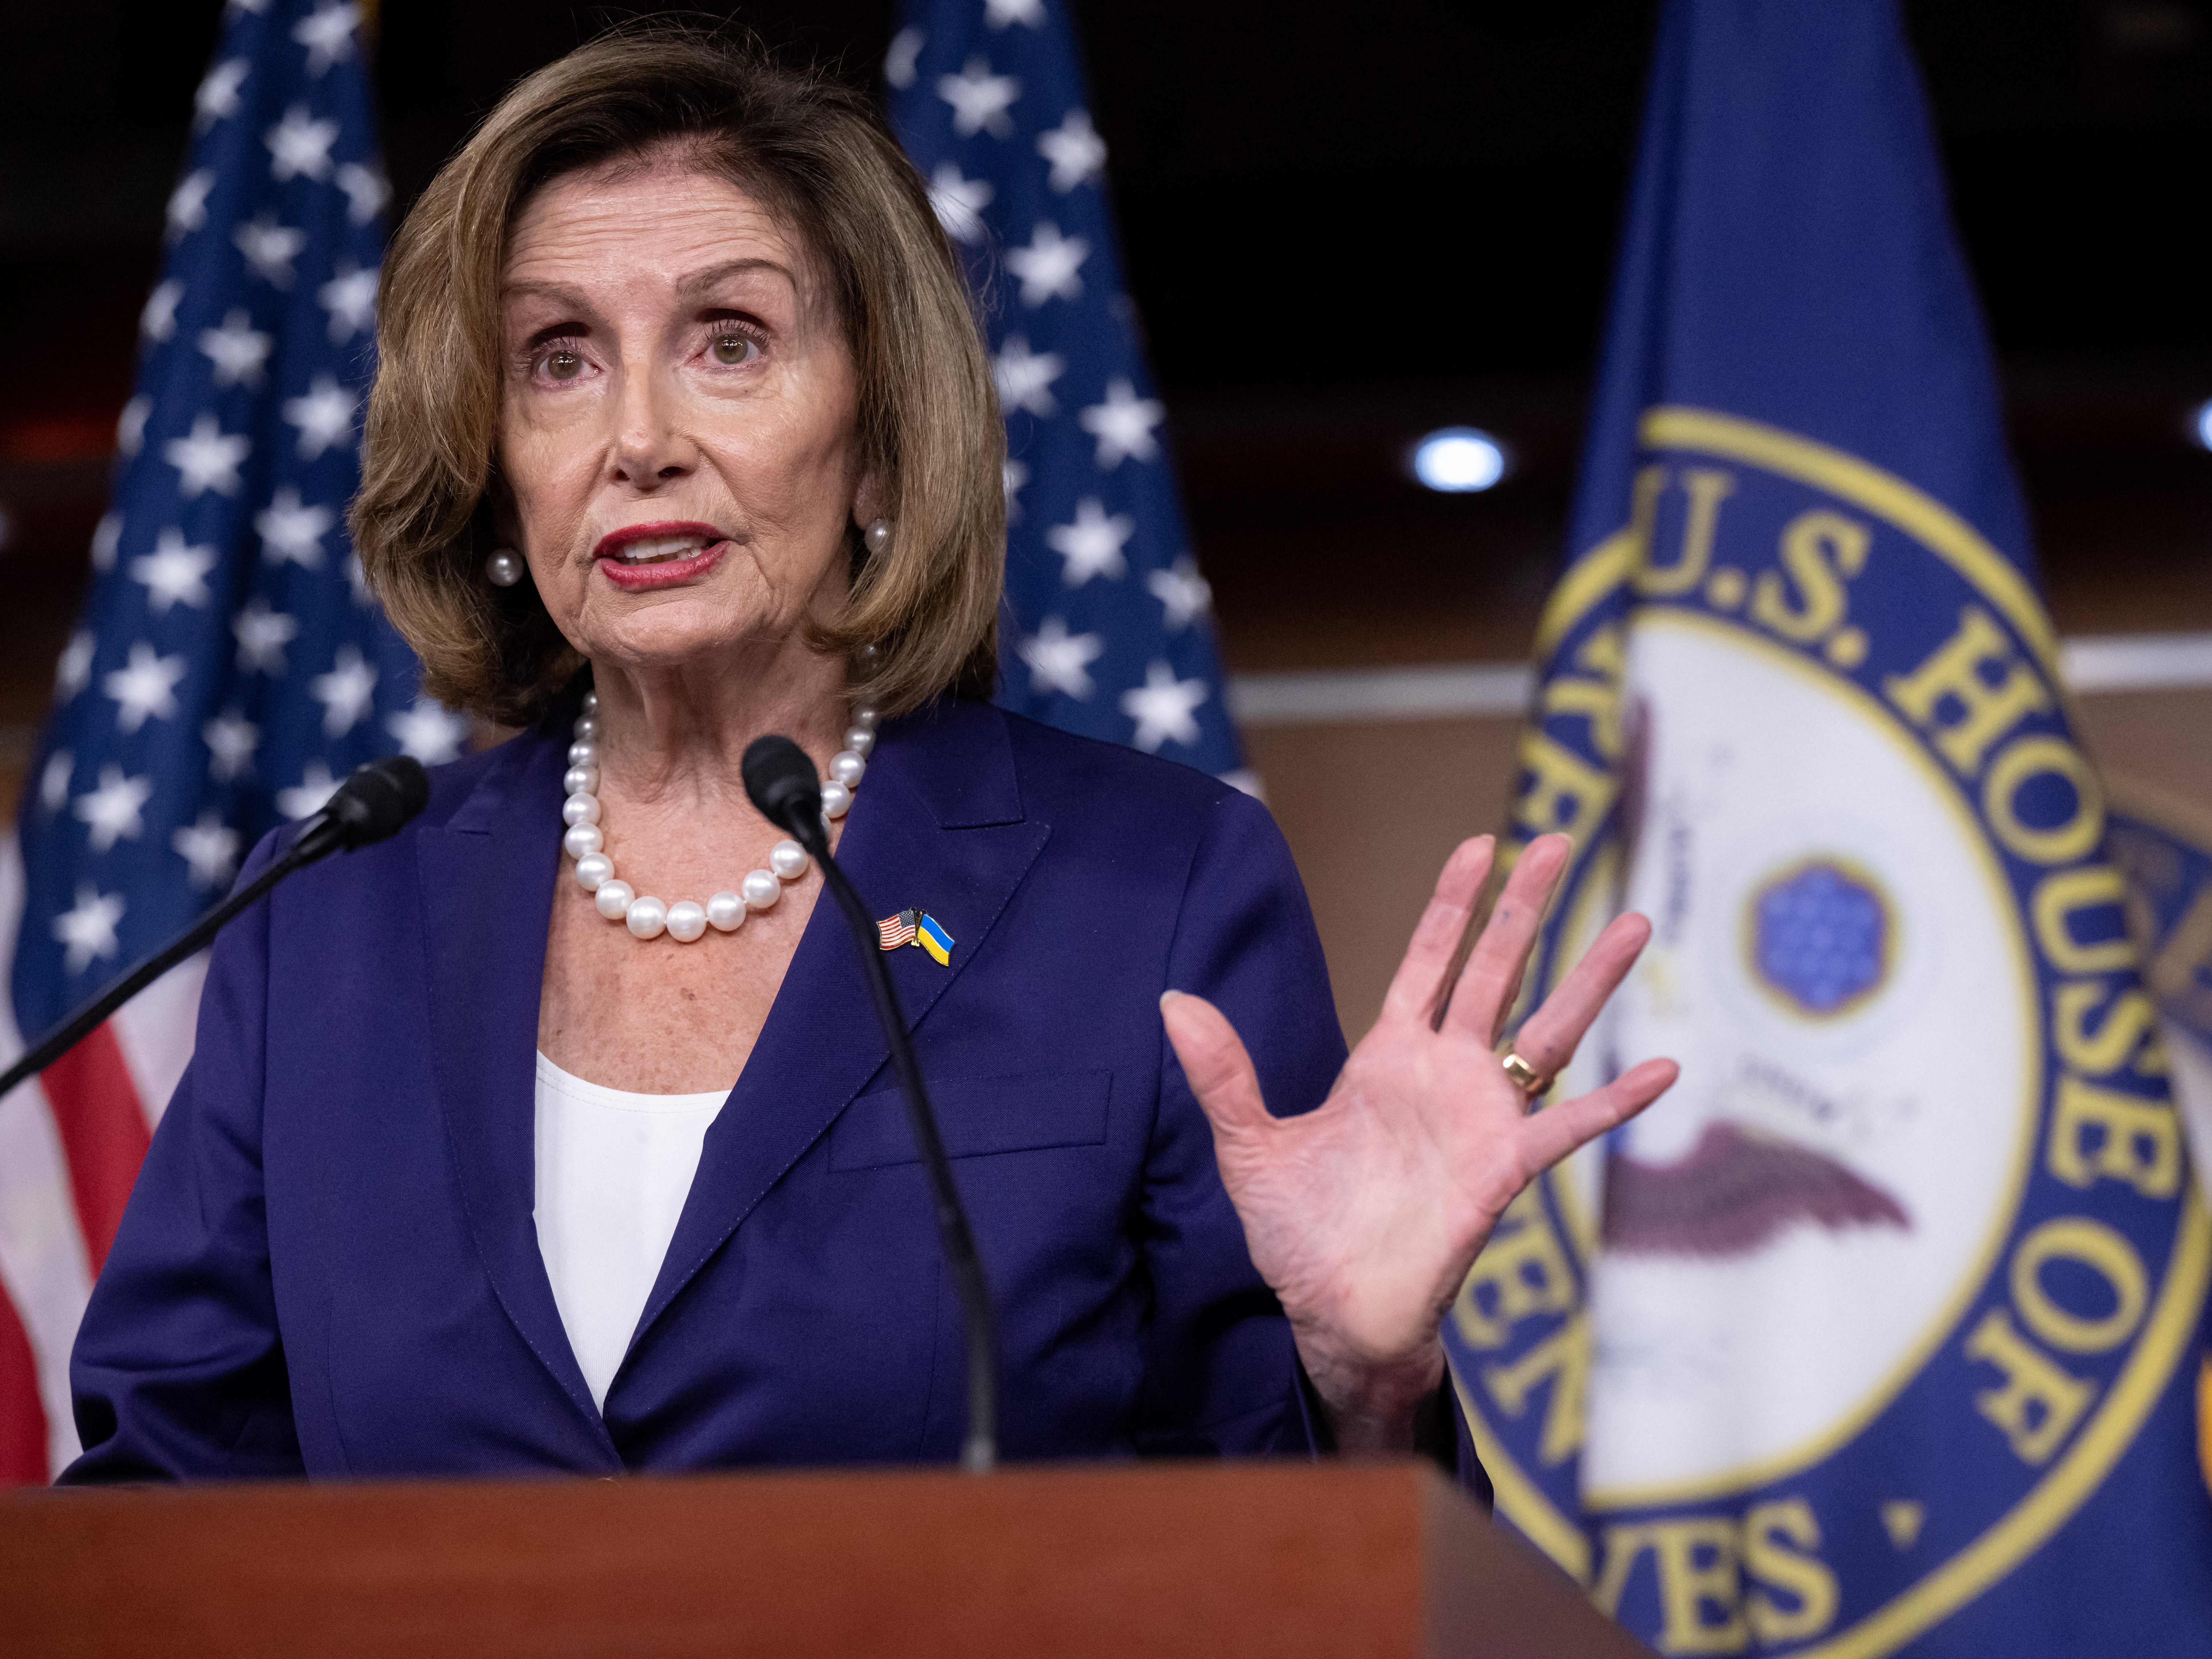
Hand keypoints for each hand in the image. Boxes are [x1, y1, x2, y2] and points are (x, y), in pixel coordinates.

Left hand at [1160, 833, 1676, 1450]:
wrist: (1330, 1312)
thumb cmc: (1298, 1231)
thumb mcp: (1248, 1144)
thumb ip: (1222, 1073)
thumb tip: (1173, 1001)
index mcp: (1388, 1058)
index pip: (1429, 962)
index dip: (1453, 905)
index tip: (1480, 844)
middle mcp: (1445, 1075)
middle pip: (1496, 972)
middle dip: (1525, 907)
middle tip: (1560, 841)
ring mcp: (1481, 1118)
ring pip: (1548, 1031)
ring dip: (1591, 979)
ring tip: (1635, 922)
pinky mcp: (1502, 1171)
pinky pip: (1568, 1128)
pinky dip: (1616, 1102)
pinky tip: (1662, 1069)